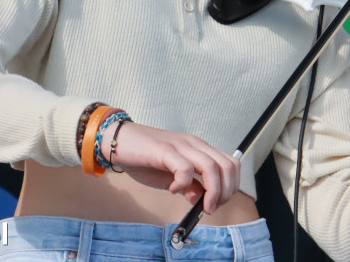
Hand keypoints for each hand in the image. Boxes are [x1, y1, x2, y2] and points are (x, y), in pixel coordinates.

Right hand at [100, 121, 240, 213]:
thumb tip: (201, 199)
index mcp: (199, 149)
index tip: (218, 204)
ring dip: (212, 191)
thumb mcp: (171, 177)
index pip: (230, 164)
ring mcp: (180, 146)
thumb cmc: (144, 158)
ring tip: (201, 206)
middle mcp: (194, 145)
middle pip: (226, 166)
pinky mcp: (165, 150)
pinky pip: (185, 168)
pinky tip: (173, 190)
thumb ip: (188, 186)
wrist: (118, 141)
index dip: (231, 186)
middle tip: (211, 208)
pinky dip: (183, 183)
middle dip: (225, 192)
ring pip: (211, 167)